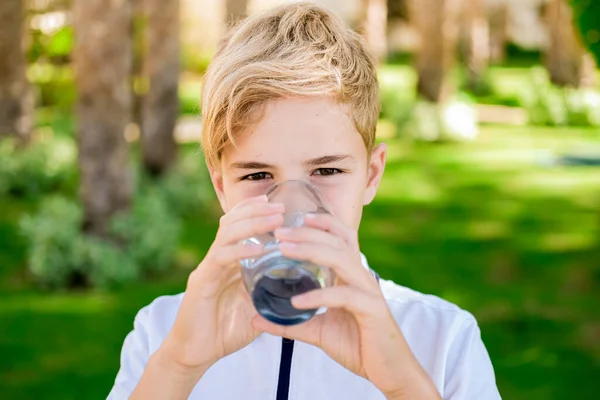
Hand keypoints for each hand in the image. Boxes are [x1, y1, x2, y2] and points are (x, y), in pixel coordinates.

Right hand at [161, 195, 283, 372]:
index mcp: (227, 262)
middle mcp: (215, 260)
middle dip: (256, 211)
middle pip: (231, 223)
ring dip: (252, 223)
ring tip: (274, 218)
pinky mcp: (201, 282)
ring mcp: (207, 269)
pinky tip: (259, 249)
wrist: (196, 353)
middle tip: (280, 206)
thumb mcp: (255, 306)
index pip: (237, 225)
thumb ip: (270, 291)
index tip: (275, 202)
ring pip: (227, 235)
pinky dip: (240, 251)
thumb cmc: (226, 330)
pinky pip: (221, 259)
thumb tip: (299, 285)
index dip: (253, 210)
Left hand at [251, 213, 439, 398]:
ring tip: (285, 250)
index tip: (298, 217)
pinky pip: (344, 296)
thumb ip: (290, 322)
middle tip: (279, 231)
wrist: (388, 370)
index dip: (323, 223)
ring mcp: (368, 291)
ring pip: (342, 259)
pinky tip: (298, 301)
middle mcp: (362, 277)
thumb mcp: (318, 331)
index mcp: (352, 276)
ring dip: (312, 250)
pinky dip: (319, 296)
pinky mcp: (372, 310)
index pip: (342, 238)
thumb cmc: (357, 345)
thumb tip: (256, 318)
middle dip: (307, 233)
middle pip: (337, 242)